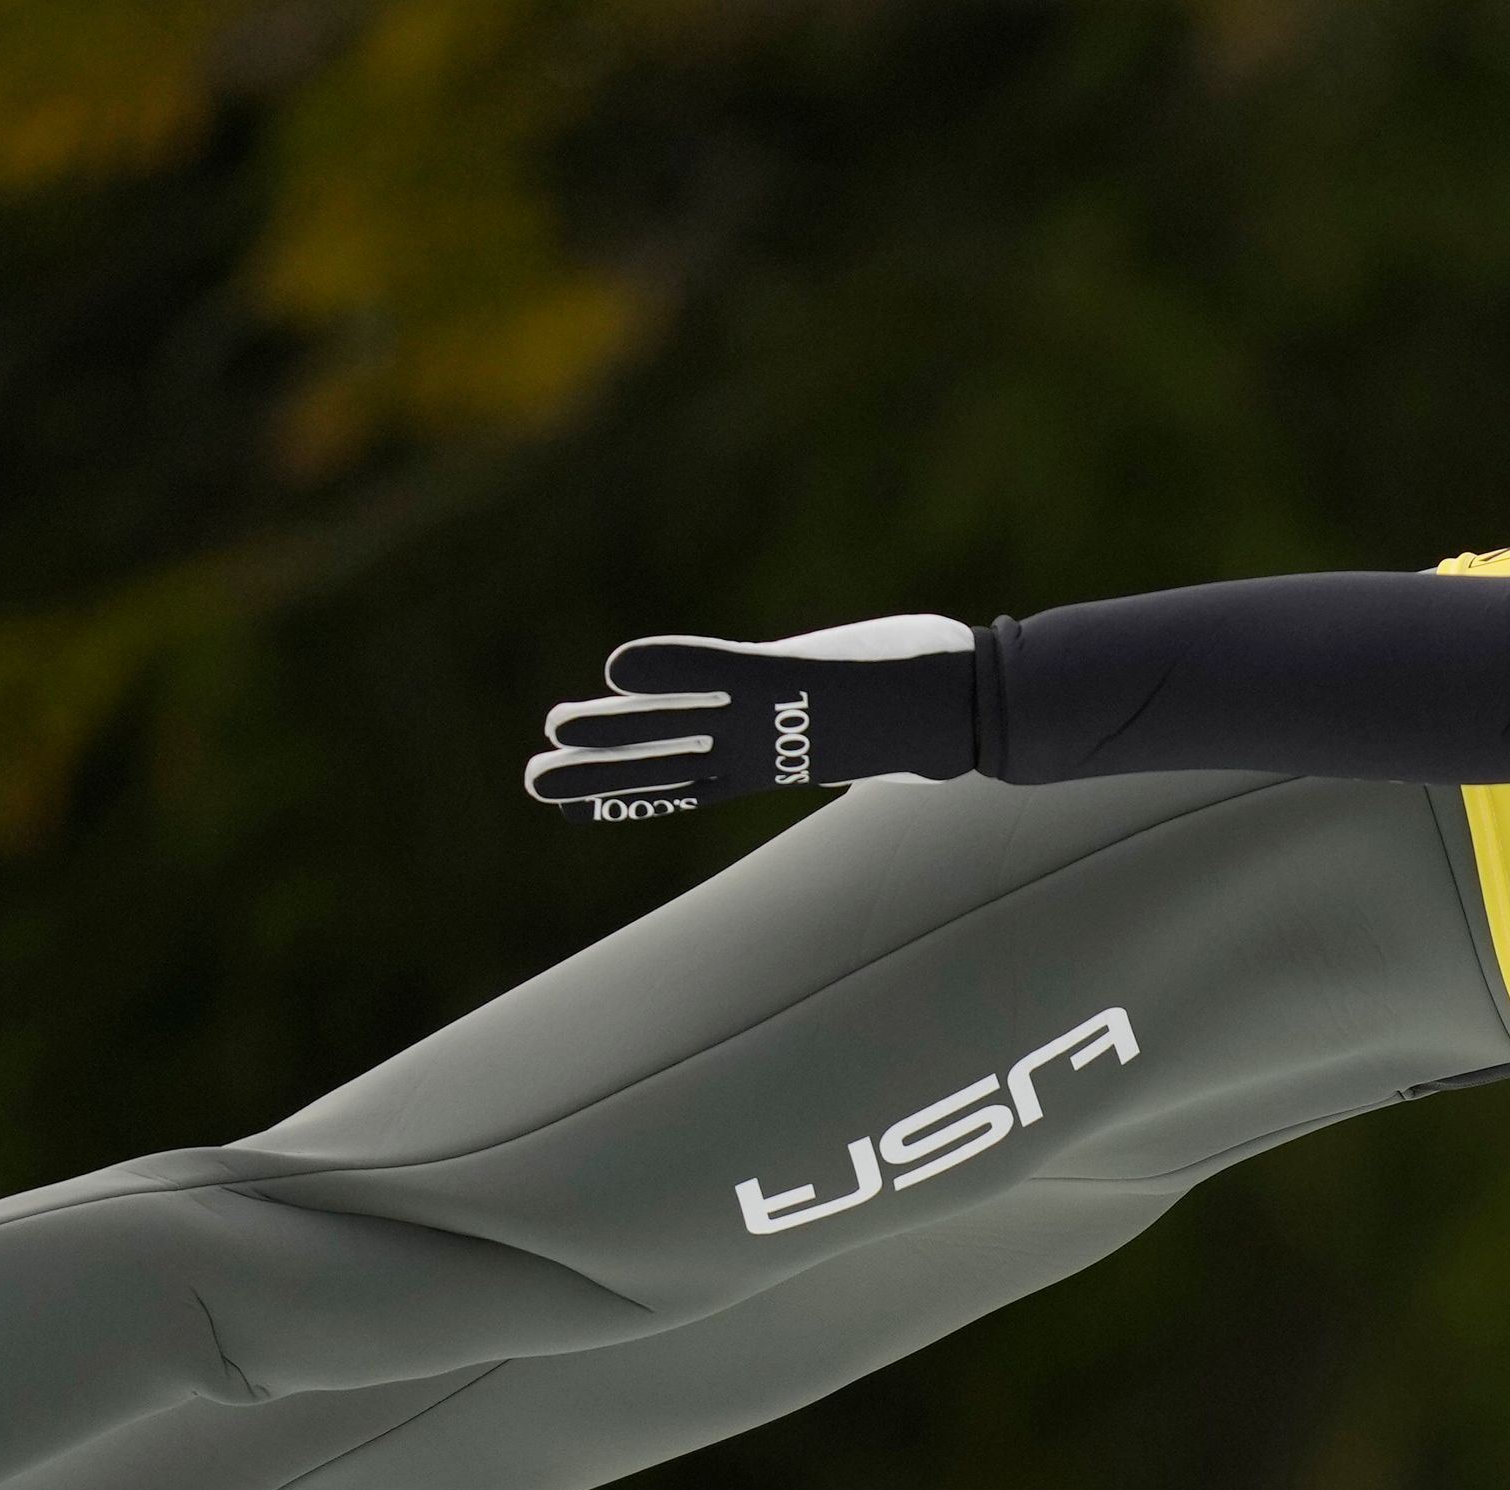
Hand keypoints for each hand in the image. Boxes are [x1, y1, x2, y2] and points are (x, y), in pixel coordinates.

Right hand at [522, 614, 979, 821]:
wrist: (975, 712)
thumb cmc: (933, 716)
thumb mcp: (871, 729)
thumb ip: (839, 736)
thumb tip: (838, 756)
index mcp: (780, 764)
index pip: (691, 784)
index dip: (634, 792)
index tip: (582, 801)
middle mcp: (768, 750)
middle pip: (667, 768)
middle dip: (600, 773)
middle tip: (535, 780)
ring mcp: (777, 719)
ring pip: (677, 730)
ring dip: (613, 732)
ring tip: (552, 735)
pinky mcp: (794, 679)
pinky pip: (719, 672)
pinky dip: (670, 670)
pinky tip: (617, 668)